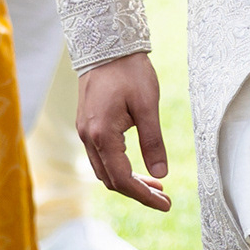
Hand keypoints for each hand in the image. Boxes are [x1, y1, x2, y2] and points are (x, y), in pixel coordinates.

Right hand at [76, 55, 170, 210]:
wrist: (106, 44)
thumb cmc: (129, 71)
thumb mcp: (148, 106)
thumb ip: (153, 142)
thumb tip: (161, 173)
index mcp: (102, 134)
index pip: (122, 179)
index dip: (144, 196)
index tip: (165, 204)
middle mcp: (88, 137)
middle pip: (111, 180)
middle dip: (138, 192)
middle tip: (164, 198)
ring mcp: (85, 132)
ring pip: (104, 170)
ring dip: (129, 181)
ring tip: (156, 185)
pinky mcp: (87, 125)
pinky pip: (101, 157)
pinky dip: (120, 167)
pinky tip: (138, 167)